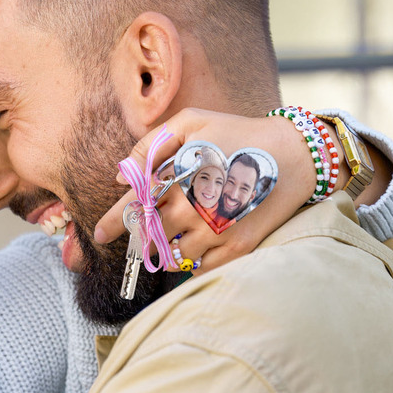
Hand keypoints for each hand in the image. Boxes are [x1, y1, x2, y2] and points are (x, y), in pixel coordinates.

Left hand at [94, 108, 316, 274]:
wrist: (294, 154)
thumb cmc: (236, 133)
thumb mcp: (191, 123)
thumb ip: (151, 146)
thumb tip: (121, 178)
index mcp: (176, 179)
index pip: (133, 207)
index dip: (113, 223)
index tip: (99, 235)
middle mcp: (192, 209)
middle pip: (149, 237)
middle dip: (142, 238)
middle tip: (144, 235)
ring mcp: (215, 232)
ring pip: (174, 256)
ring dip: (168, 250)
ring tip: (178, 236)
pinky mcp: (237, 248)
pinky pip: (201, 269)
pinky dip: (194, 264)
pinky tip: (199, 248)